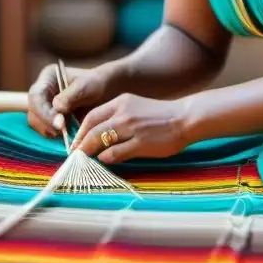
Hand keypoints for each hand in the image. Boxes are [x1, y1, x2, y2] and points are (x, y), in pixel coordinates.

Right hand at [26, 61, 127, 138]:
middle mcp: (42, 91)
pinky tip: (67, 135)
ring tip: (66, 133)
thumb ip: (70, 96)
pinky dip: (54, 134)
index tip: (59, 124)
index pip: (35, 96)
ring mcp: (44, 105)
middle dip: (46, 123)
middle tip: (62, 132)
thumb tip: (56, 108)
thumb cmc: (97, 84)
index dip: (43, 112)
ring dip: (49, 130)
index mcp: (48, 78)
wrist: (106, 92)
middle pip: (33, 111)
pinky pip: (45, 129)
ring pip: (37, 122)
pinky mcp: (49, 117)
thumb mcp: (86, 87)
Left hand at [70, 93, 188, 163]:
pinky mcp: (141, 143)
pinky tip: (106, 160)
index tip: (76, 142)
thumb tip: (99, 135)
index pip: (92, 116)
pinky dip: (106, 158)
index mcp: (122, 102)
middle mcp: (124, 113)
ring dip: (90, 152)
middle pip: (93, 129)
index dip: (80, 131)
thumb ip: (118, 117)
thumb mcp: (137, 108)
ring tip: (86, 160)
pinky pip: (115, 152)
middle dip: (81, 144)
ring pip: (100, 140)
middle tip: (76, 155)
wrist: (186, 118)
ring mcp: (132, 128)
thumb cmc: (162, 115)